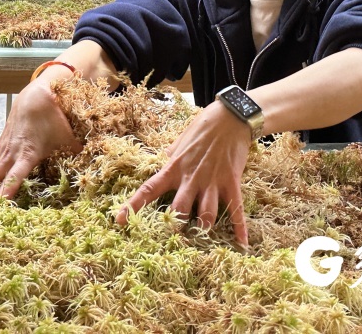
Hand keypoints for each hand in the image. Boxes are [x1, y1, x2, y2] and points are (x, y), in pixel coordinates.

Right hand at [0, 78, 82, 198]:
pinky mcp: (2, 143)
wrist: (36, 95)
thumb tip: (93, 169)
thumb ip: (77, 155)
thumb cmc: (53, 118)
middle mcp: (12, 152)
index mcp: (28, 154)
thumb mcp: (68, 138)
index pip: (15, 176)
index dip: (7, 191)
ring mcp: (4, 147)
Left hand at [115, 101, 251, 247]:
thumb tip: (164, 161)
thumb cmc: (202, 127)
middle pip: (179, 210)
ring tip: (201, 235)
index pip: (149, 189)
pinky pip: (236, 209)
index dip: (133, 206)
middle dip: (175, 226)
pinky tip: (242, 243)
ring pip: (206, 215)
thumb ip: (172, 157)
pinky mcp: (231, 182)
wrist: (230, 117)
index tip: (119, 220)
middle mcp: (191, 178)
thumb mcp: (179, 142)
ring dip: (203, 228)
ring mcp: (212, 181)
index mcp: (174, 168)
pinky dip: (240, 228)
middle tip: (173, 237)